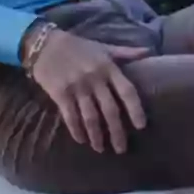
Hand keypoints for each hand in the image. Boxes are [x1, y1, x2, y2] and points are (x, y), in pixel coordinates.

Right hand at [28, 30, 147, 153]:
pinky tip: (82, 141)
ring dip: (96, 136)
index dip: (136, 110)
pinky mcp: (60, 94)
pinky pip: (70, 116)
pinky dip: (76, 130)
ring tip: (101, 149)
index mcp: (109, 68)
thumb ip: (126, 52)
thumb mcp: (104, 47)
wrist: (44, 44)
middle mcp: (95, 79)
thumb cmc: (78, 46)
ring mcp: (77, 87)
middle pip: (110, 110)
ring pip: (91, 117)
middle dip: (117, 132)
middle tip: (122, 149)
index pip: (127, 91)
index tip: (141, 126)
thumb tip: (149, 52)